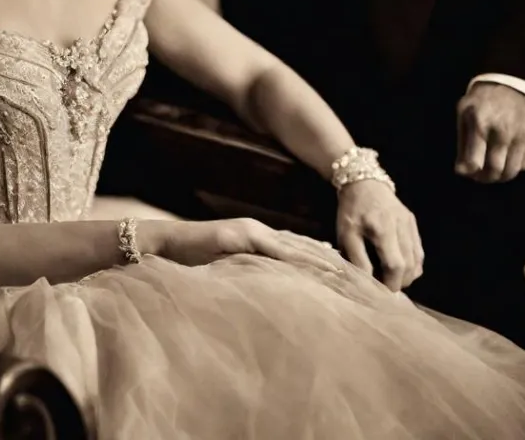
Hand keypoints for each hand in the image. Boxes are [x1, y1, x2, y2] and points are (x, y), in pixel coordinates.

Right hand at [143, 217, 344, 271]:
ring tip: (348, 273)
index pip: (299, 250)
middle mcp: (260, 232)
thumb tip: (272, 291)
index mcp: (259, 240)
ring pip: (296, 246)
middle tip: (358, 276)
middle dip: (332, 260)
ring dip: (323, 259)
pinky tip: (315, 266)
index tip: (348, 275)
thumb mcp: (227, 269)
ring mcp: (252, 232)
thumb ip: (250, 273)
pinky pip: (276, 249)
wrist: (166, 244)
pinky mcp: (242, 237)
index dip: (324, 260)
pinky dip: (299, 257)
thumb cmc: (192, 261)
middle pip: (305, 245)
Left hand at [336, 180, 423, 291]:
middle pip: (409, 265)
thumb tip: (367, 283)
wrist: (363, 182)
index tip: (381, 292)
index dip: (391, 283)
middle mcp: (400, 226)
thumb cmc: (351, 210)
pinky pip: (418, 251)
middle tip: (385, 287)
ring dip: (408, 276)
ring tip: (392, 279)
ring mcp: (409, 224)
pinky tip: (401, 268)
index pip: (395, 264)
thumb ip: (357, 259)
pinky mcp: (412, 223)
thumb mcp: (346, 234)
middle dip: (399, 282)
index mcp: (382, 228)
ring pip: (417, 260)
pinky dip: (413, 265)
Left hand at [456, 83, 524, 182]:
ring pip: (512, 171)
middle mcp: (504, 130)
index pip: (475, 161)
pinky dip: (516, 166)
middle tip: (480, 176)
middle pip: (495, 170)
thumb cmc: (483, 101)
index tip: (468, 171)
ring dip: (501, 176)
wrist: (513, 84)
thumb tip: (462, 171)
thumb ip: (463, 143)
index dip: (470, 172)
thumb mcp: (465, 113)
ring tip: (493, 169)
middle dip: (486, 178)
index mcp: (481, 122)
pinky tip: (508, 156)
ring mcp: (523, 135)